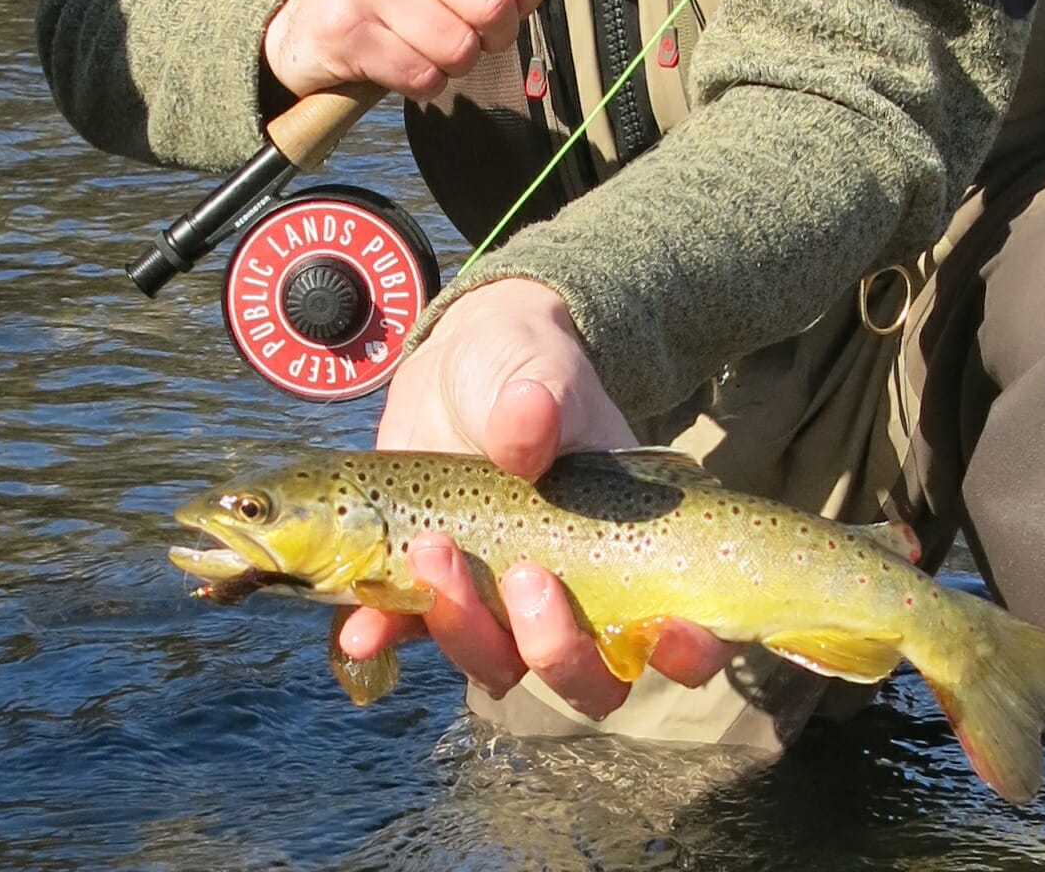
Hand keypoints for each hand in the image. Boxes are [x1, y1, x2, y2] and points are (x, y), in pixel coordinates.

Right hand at [263, 0, 572, 102]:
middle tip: (472, 31)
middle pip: (491, 2)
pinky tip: (404, 62)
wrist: (305, 25)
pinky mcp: (346, 31)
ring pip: (460, 45)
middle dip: (495, 34)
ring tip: (432, 45)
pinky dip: (426, 83)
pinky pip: (423, 76)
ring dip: (458, 62)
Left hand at [332, 279, 731, 715]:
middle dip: (555, 649)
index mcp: (628, 550)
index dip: (684, 653)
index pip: (681, 637)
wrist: (456, 366)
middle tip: (523, 576)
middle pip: (585, 679)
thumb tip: (529, 414)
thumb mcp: (540, 371)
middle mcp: (572, 597)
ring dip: (466, 631)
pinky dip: (383, 641)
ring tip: (431, 548)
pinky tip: (360, 630)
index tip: (659, 626)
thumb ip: (540, 398)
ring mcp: (498, 605)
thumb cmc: (527, 369)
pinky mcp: (429, 595)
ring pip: (499, 666)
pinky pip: (408, 640)